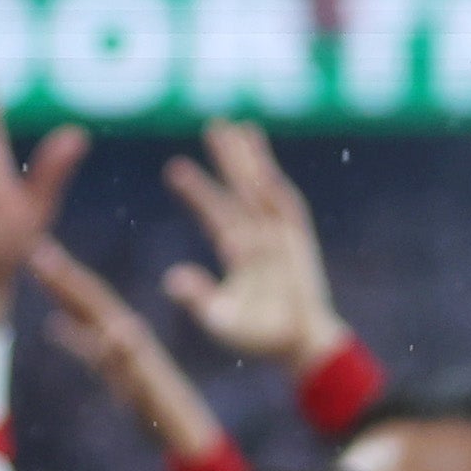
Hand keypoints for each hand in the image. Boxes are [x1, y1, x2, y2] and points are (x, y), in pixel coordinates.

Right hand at [26, 239, 234, 470]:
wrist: (184, 433)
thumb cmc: (166, 416)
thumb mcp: (148, 388)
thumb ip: (130, 360)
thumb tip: (115, 330)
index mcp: (129, 334)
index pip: (93, 297)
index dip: (67, 275)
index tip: (41, 250)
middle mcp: (125, 336)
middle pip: (89, 298)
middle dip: (62, 274)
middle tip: (34, 248)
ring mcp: (120, 351)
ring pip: (86, 316)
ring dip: (64, 295)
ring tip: (41, 274)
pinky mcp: (117, 368)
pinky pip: (87, 344)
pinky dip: (70, 333)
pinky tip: (54, 325)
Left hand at [159, 121, 351, 373]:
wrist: (299, 346)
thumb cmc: (259, 337)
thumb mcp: (219, 319)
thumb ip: (197, 298)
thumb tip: (170, 278)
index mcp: (238, 250)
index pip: (214, 212)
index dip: (197, 190)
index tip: (175, 168)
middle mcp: (259, 237)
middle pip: (239, 189)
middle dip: (228, 158)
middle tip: (213, 124)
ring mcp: (281, 238)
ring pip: (263, 190)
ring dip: (253, 160)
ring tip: (241, 128)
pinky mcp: (300, 244)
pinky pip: (287, 211)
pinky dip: (275, 190)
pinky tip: (264, 168)